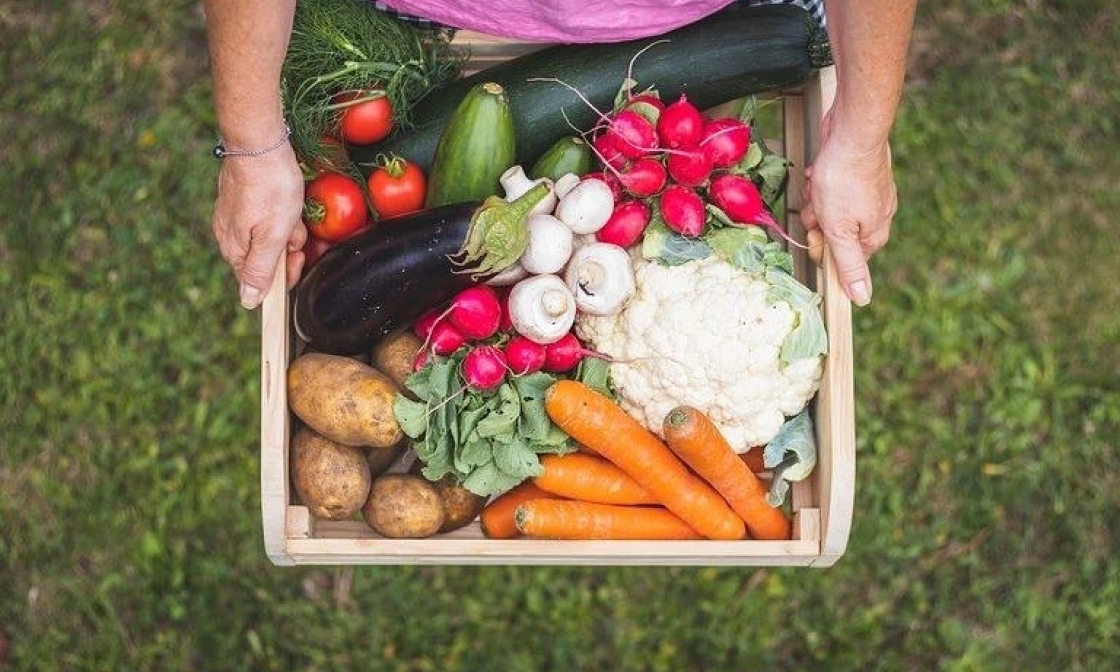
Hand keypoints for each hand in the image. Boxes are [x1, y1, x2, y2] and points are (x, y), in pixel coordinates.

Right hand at [211, 145, 306, 308]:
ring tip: (290, 209)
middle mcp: (229, 237)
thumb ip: (260, 271)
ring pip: (268, 236)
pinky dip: (280, 213)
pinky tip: (285, 201)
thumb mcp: (272, 236)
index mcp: (235, 250)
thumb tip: (248, 302)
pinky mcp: (241, 201)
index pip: (259, 281)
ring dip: (286, 228)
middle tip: (294, 228)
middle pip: (265, 258)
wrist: (259, 144)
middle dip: (286, 247)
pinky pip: (265, 218)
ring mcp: (233, 218)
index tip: (298, 256)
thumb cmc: (270, 190)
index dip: (284, 273)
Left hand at [800, 109, 897, 305]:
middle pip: (830, 233)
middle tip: (822, 203)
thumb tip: (862, 299)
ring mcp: (864, 196)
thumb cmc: (845, 181)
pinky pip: (827, 189)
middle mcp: (873, 218)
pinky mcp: (853, 177)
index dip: (822, 245)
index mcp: (873, 236)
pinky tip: (821, 172)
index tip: (820, 229)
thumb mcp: (842, 231)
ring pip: (825, 210)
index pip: (839, 259)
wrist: (852, 133)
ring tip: (822, 183)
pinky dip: (819, 181)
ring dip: (815, 199)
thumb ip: (851, 266)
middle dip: (817, 218)